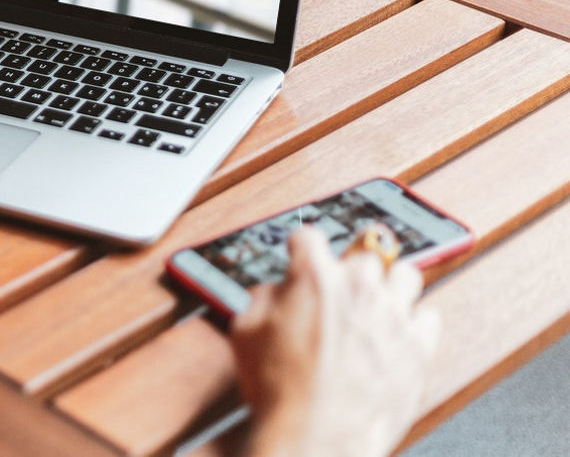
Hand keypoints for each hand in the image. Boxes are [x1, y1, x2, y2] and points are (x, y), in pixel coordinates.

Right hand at [231, 226, 439, 456]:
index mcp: (314, 277)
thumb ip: (264, 297)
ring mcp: (393, 317)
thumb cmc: (281, 390)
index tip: (301, 252)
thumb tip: (278, 292)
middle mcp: (359, 289)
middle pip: (363, 253)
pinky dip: (414, 321)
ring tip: (376, 301)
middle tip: (338, 288)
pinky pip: (429, 317)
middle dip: (348, 268)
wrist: (314, 438)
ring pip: (406, 275)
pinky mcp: (418, 349)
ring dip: (389, 284)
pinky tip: (397, 332)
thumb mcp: (245, 330)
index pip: (309, 237)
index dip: (300, 246)